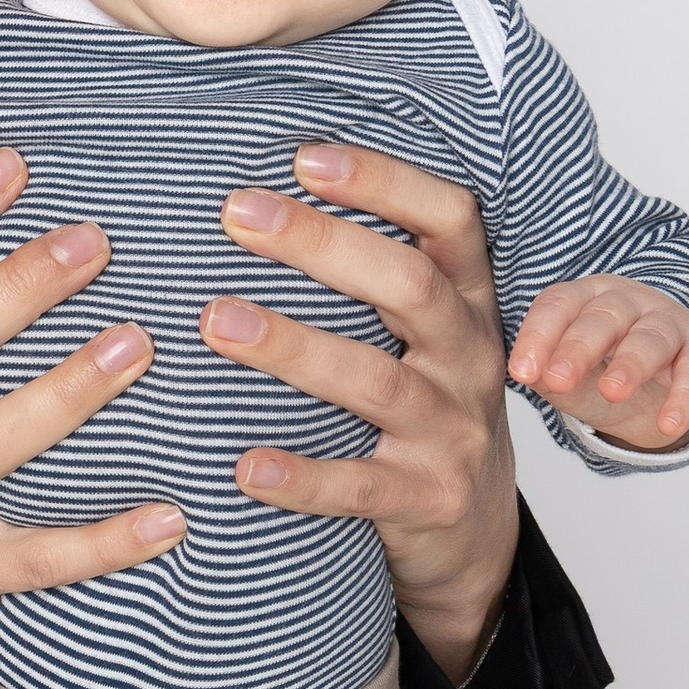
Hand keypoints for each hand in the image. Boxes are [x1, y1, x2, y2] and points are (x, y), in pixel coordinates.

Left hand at [198, 140, 519, 682]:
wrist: (473, 530)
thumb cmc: (424, 405)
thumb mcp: (421, 334)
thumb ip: (371, 274)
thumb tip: (260, 194)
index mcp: (468, 302)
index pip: (449, 220)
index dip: (384, 182)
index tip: (305, 158)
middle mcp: (470, 357)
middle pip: (408, 284)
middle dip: (322, 243)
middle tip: (237, 213)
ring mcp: (453, 430)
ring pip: (375, 380)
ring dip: (292, 346)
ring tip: (216, 320)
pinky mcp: (429, 499)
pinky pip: (359, 486)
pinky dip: (302, 477)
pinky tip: (245, 466)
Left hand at [507, 272, 688, 451]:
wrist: (657, 390)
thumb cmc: (602, 372)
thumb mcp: (571, 377)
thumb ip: (548, 376)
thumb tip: (526, 374)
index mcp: (586, 298)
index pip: (559, 304)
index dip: (539, 335)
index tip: (522, 372)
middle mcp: (628, 302)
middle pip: (604, 316)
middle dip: (579, 347)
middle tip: (558, 379)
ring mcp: (668, 322)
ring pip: (651, 336)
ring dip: (632, 363)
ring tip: (612, 392)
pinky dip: (685, 398)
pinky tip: (669, 424)